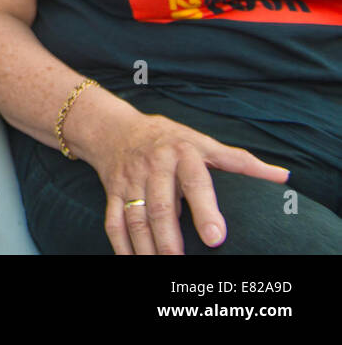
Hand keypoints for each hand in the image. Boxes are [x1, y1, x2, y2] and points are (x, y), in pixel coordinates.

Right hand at [86, 111, 288, 254]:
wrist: (115, 129)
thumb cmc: (170, 140)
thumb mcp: (204, 142)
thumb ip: (241, 161)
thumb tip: (283, 177)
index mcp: (182, 153)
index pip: (195, 181)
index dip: (205, 209)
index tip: (216, 238)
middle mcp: (154, 166)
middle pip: (161, 207)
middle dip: (170, 238)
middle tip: (181, 264)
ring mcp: (130, 180)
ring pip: (136, 217)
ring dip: (146, 247)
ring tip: (159, 267)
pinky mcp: (113, 192)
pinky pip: (113, 221)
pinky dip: (121, 245)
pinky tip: (132, 261)